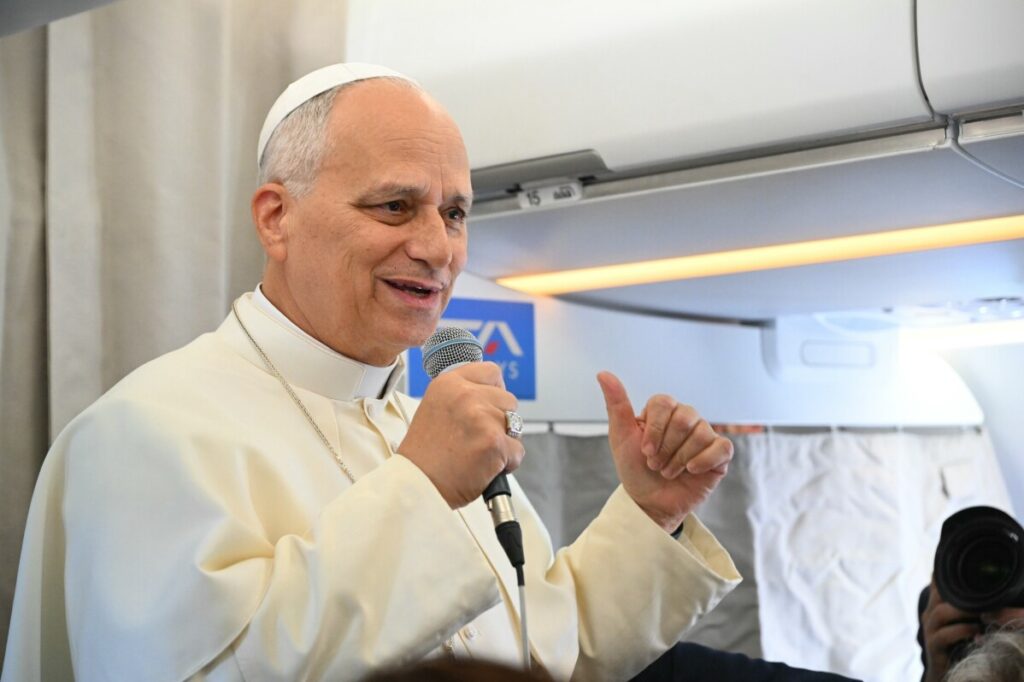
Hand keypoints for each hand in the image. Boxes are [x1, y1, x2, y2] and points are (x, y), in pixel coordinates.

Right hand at [399, 362, 523, 508]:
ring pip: (515, 424)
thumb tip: (492, 396)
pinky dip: (507, 463)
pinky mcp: (495, 442)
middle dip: (500, 420)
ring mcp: (482, 417)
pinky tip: (485, 467)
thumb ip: (462, 398)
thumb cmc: (425, 456)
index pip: (491, 372)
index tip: (490, 405)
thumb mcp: (436, 409)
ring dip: (504, 441)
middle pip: (508, 399)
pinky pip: (517, 450)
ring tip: (478, 454)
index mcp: (449, 383)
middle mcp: (465, 395)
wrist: (417, 485)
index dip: (495, 391)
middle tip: (478, 439)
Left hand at [597, 371, 732, 532]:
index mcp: (663, 410)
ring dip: (679, 459)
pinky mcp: (720, 454)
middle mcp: (686, 417)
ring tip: (669, 471)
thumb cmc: (635, 467)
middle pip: (683, 418)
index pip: (664, 403)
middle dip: (666, 448)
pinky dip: (704, 461)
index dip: (654, 429)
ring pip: (701, 434)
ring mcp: (704, 434)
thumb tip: (603, 374)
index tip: (644, 451)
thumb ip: (616, 405)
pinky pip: (722, 447)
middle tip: (655, 464)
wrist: (650, 501)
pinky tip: (691, 470)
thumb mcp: (621, 437)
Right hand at [921, 581, 980, 681]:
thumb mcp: (962, 623)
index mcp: (936, 606)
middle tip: (982, 594)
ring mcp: (930, 630)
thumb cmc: (959, 644)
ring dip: (964, 612)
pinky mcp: (934, 646)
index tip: (958, 565)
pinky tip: (977, 633)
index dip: (943, 573)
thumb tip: (988, 596)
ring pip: (941, 613)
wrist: (946, 670)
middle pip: (938, 594)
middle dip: (959, 593)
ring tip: (981, 615)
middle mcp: (930, 615)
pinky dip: (964, 631)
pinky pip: (946, 634)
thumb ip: (967, 608)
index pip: (937, 583)